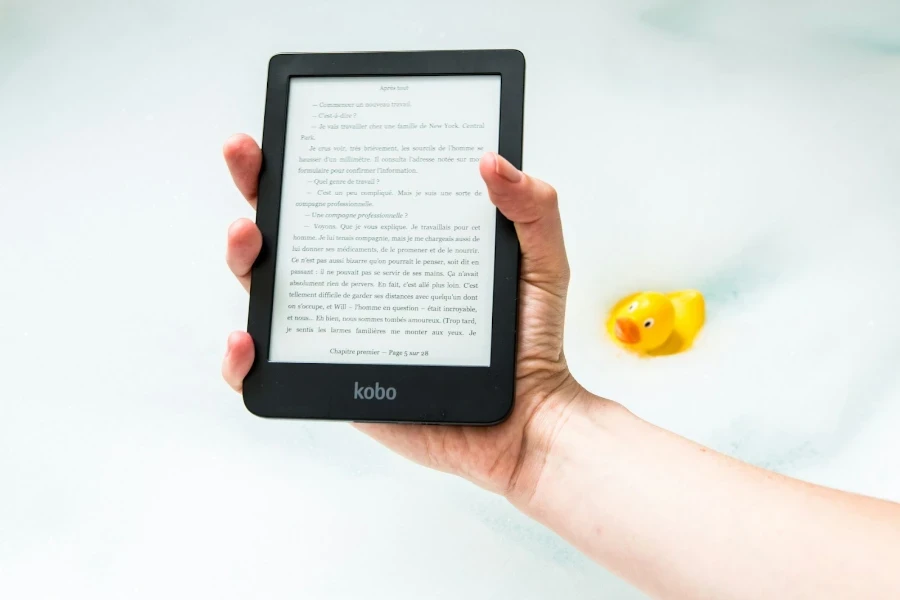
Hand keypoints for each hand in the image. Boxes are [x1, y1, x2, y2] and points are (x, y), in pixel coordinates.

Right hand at [221, 134, 588, 504]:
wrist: (527, 422)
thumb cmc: (530, 342)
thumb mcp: (540, 261)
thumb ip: (532, 208)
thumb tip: (492, 160)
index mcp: (399, 245)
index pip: (345, 192)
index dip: (312, 159)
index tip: (290, 126)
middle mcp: (362, 281)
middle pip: (292, 230)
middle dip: (257, 187)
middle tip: (247, 158)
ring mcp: (342, 330)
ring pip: (269, 291)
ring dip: (242, 259)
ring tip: (248, 238)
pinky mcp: (334, 380)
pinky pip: (272, 373)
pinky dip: (243, 360)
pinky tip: (247, 341)